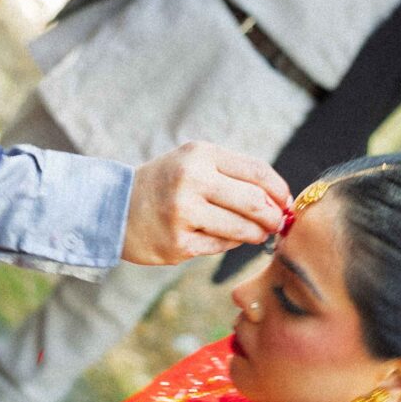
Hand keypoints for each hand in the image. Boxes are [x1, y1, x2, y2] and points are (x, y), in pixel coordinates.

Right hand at [122, 142, 290, 265]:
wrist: (114, 206)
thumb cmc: (166, 184)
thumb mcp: (194, 163)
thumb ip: (234, 175)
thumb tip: (281, 201)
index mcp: (200, 155)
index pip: (257, 171)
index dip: (280, 190)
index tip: (286, 203)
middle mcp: (191, 180)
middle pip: (254, 202)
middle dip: (273, 217)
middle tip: (277, 224)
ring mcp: (183, 213)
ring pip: (241, 229)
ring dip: (256, 234)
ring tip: (256, 234)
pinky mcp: (178, 243)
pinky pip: (220, 246)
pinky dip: (229, 243)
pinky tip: (225, 238)